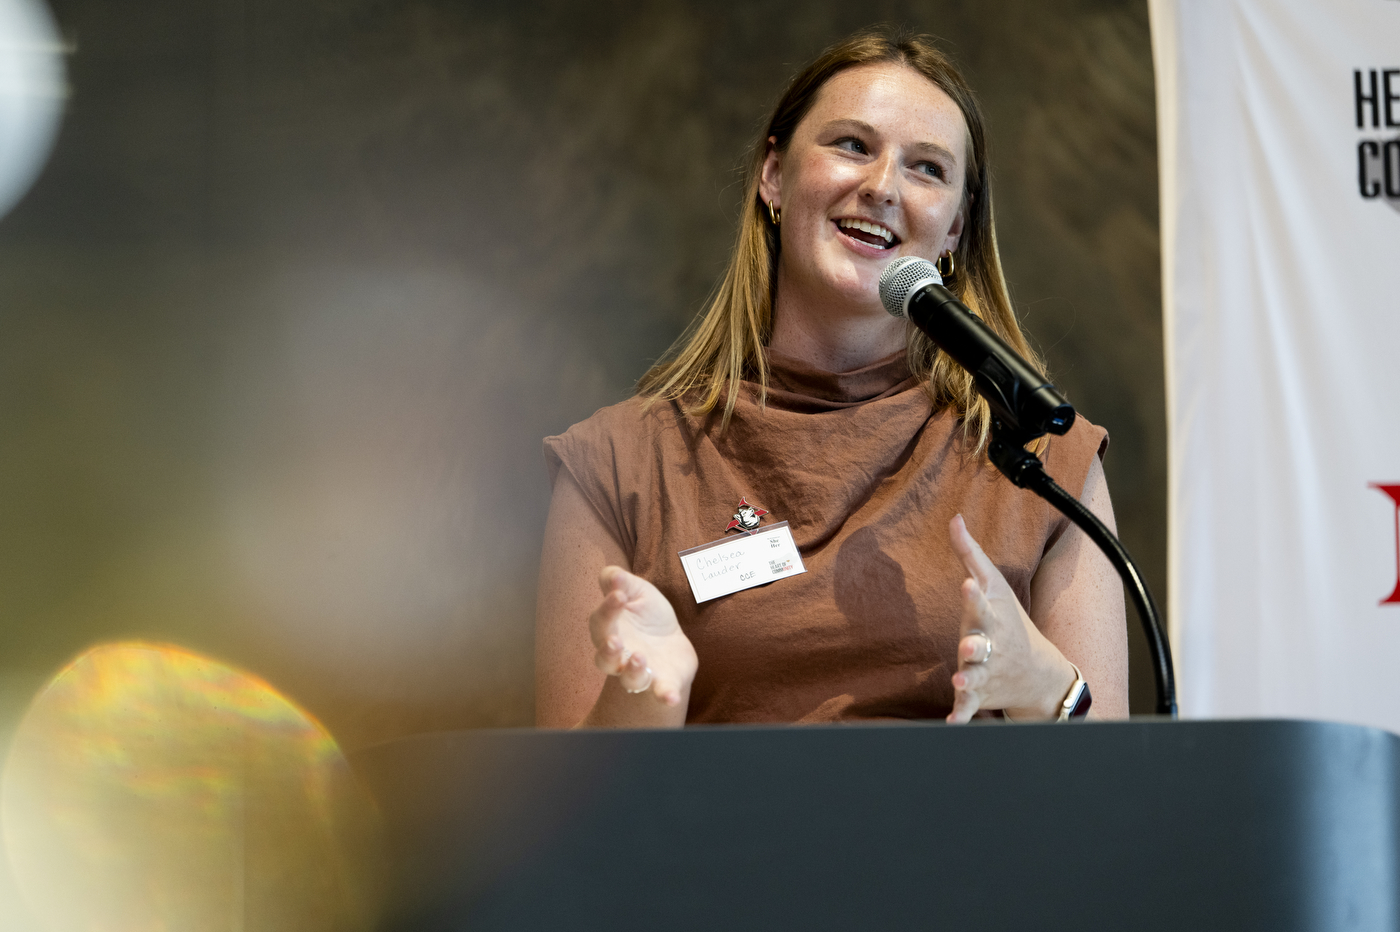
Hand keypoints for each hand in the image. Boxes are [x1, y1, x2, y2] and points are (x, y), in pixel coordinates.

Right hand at [589, 566, 696, 706]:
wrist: (671, 642)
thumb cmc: (647, 615)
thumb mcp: (637, 591)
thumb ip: (622, 582)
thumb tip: (611, 574)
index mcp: (610, 630)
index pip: (602, 621)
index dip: (607, 609)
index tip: (618, 595)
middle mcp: (619, 656)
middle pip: (605, 658)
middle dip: (608, 651)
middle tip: (615, 642)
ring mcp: (640, 672)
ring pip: (629, 678)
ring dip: (632, 671)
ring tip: (640, 658)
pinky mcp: (662, 683)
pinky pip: (660, 693)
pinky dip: (664, 695)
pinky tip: (671, 698)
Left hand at [946, 515, 1076, 723]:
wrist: (1039, 674)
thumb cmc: (1009, 620)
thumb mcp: (993, 584)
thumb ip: (969, 553)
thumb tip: (954, 518)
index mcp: (990, 618)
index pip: (981, 603)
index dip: (973, 595)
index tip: (966, 585)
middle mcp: (989, 646)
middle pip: (980, 644)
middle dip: (974, 644)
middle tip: (966, 645)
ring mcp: (985, 672)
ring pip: (975, 677)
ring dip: (968, 680)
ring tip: (959, 682)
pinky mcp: (978, 695)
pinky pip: (968, 709)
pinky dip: (961, 716)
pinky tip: (952, 724)